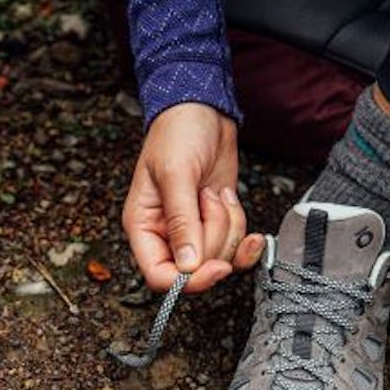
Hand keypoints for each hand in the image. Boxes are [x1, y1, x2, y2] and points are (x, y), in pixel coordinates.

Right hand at [122, 103, 263, 292]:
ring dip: (229, 226)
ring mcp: (194, 232)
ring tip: (216, 193)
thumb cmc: (177, 134)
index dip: (188, 280)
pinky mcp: (217, 224)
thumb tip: (187, 266)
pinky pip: (235, 249)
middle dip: (214, 236)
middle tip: (209, 199)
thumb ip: (181, 222)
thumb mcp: (176, 174)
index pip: (159, 277)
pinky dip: (245, 236)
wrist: (202, 109)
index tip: (215, 267)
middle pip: (195, 269)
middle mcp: (167, 236)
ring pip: (220, 257)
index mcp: (144, 228)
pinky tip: (241, 214)